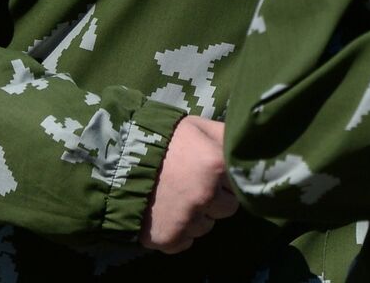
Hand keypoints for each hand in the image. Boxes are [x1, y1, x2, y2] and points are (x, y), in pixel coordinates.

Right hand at [139, 116, 239, 253]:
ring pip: (206, 227)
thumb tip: (252, 147)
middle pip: (227, 209)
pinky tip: (166, 213)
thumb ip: (227, 136)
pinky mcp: (168, 238)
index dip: (226, 179)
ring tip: (176, 196)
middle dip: (214, 199)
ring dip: (196, 217)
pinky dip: (178, 233)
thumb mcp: (199, 126)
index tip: (213, 173)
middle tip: (192, 184)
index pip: (240, 184)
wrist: (117, 159)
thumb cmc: (164, 139)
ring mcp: (186, 219)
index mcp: (217, 165)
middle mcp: (206, 195)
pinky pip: (185, 243)